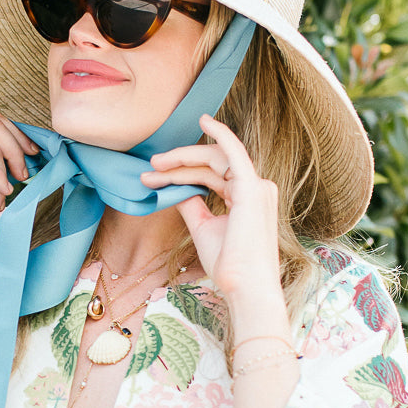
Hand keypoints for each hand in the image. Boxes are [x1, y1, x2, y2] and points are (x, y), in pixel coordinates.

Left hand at [139, 114, 281, 307]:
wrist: (245, 287)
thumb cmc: (229, 265)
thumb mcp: (204, 229)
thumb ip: (193, 204)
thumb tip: (177, 188)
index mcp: (246, 198)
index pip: (211, 175)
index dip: (181, 174)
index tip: (153, 178)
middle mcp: (255, 188)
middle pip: (212, 164)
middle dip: (179, 162)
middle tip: (151, 167)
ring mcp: (256, 186)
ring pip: (214, 159)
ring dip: (184, 158)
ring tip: (157, 165)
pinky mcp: (251, 187)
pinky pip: (233, 152)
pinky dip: (220, 133)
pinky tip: (204, 121)